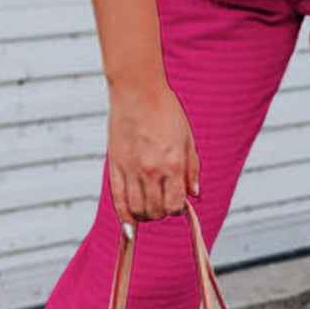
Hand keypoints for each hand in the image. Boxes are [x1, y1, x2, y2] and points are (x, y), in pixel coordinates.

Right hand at [107, 77, 200, 227]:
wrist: (138, 91)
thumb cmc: (165, 111)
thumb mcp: (187, 139)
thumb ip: (192, 169)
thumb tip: (194, 193)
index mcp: (173, 164)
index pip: (176, 204)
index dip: (178, 208)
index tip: (177, 202)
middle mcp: (152, 170)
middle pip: (156, 210)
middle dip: (162, 212)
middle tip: (163, 204)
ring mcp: (131, 169)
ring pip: (137, 209)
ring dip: (144, 214)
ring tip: (148, 207)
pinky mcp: (115, 165)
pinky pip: (118, 199)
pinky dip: (124, 213)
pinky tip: (129, 216)